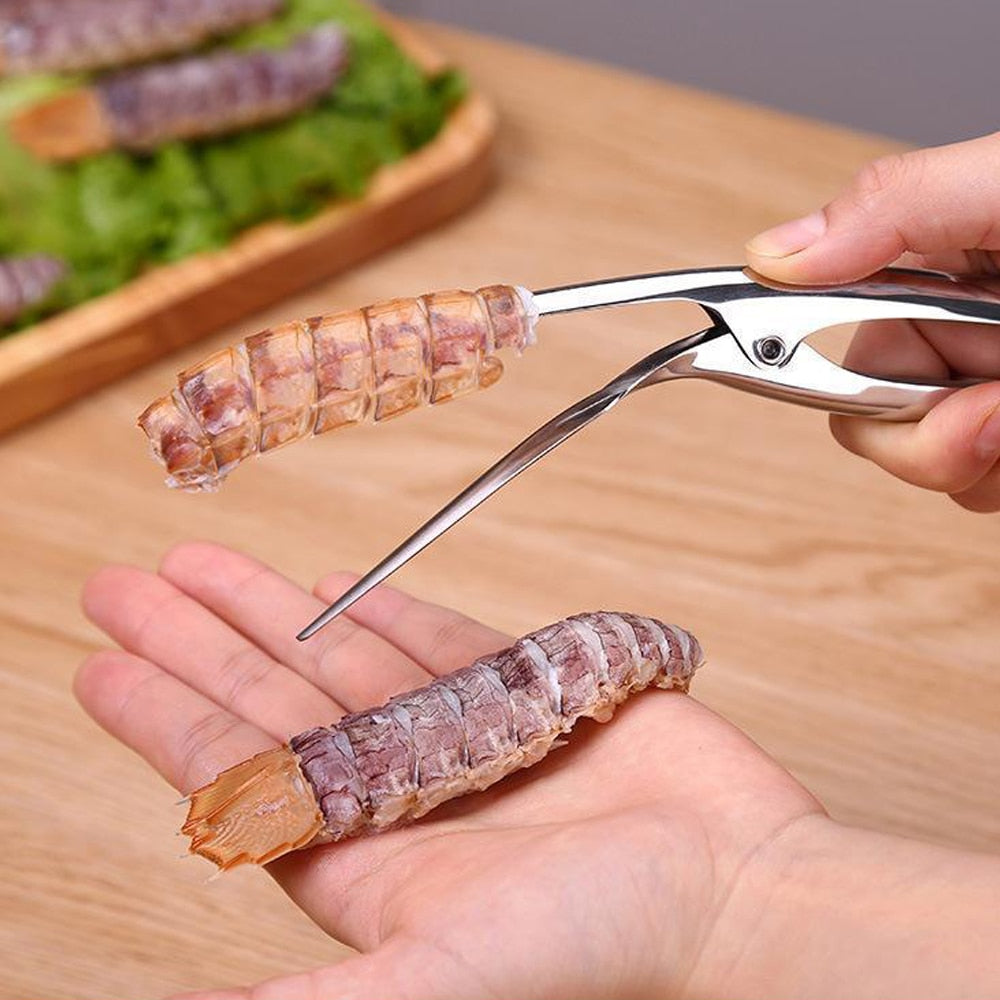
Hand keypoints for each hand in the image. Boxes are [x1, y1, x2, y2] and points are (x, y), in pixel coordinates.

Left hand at [76, 541, 822, 999]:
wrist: (736, 893)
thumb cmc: (604, 945)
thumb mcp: (439, 976)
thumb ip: (322, 999)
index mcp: (363, 863)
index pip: (235, 774)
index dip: (161, 717)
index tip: (102, 662)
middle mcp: (401, 796)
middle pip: (272, 702)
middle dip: (195, 640)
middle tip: (126, 585)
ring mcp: (462, 737)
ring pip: (343, 658)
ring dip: (273, 610)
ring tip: (206, 566)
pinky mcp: (526, 692)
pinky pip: (438, 642)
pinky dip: (385, 611)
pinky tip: (339, 586)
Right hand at [746, 131, 999, 511]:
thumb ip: (898, 208)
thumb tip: (775, 252)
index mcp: (943, 270)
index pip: (828, 333)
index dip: (815, 363)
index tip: (798, 375)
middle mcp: (961, 336)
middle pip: (868, 419)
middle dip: (923, 428)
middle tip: (990, 408)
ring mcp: (990, 397)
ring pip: (930, 469)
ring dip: (975, 457)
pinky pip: (979, 490)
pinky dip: (999, 474)